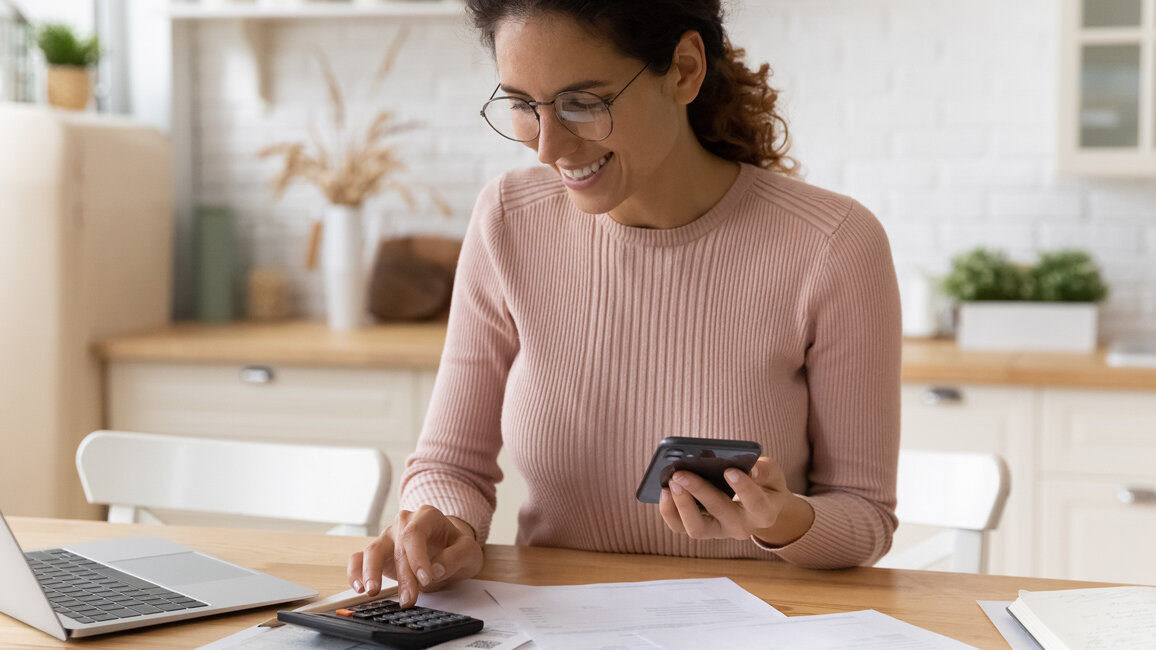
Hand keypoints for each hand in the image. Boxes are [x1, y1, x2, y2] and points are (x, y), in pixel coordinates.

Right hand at [347, 505, 483, 607]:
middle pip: (397, 547)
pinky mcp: (378, 553)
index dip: (417, 557)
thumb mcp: (468, 551)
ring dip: (371, 573)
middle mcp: (403, 523)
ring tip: (372, 592)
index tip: (425, 579)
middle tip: (409, 599)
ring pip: (372, 551)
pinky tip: (359, 587)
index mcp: (426, 516)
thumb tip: (436, 570)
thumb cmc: (456, 546)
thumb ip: (455, 557)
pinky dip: (356, 572)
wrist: (447, 546)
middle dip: (403, 576)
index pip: (415, 533)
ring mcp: (388, 537)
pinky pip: (358, 559)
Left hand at [658, 456, 814, 545]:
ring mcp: (719, 531)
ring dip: (681, 504)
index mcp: (764, 512)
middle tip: (681, 472)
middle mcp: (741, 526)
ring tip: (671, 482)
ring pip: (697, 528)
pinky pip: (680, 526)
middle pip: (720, 512)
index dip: (744, 488)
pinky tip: (664, 490)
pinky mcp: (700, 529)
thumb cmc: (763, 484)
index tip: (729, 470)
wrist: (758, 505)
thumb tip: (745, 468)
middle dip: (699, 490)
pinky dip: (669, 510)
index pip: (756, 503)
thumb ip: (763, 470)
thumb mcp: (772, 474)